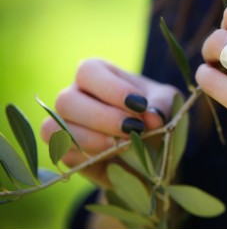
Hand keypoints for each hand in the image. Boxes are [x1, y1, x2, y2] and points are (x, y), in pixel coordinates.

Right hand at [40, 59, 177, 187]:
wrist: (153, 151)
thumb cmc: (155, 115)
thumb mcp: (167, 104)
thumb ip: (161, 106)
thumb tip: (154, 117)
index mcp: (97, 75)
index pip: (88, 71)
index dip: (111, 89)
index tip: (140, 105)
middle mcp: (75, 96)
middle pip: (67, 100)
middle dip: (102, 117)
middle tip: (134, 128)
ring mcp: (65, 124)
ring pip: (56, 128)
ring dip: (91, 139)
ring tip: (124, 145)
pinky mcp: (66, 152)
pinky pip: (63, 153)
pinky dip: (87, 156)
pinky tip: (113, 157)